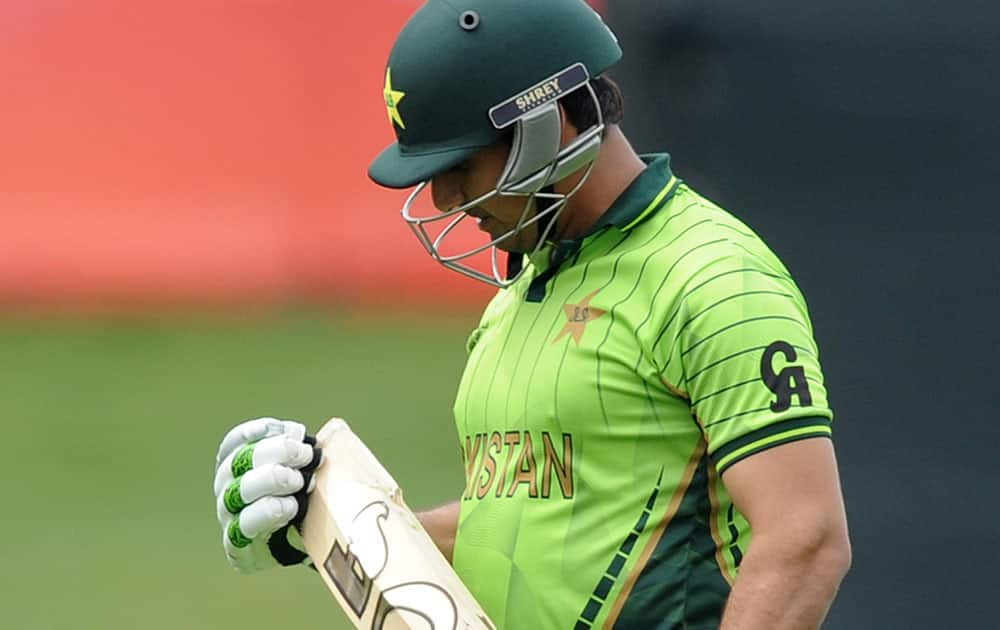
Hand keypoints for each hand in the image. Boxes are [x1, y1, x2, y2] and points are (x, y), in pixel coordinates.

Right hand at [213, 417, 322, 572]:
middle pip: (241, 460)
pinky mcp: (236, 546)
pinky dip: (269, 512)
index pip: (236, 440)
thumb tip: (313, 431)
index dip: (262, 431)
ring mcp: (228, 516)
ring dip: (275, 479)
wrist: (310, 547)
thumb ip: (307, 447)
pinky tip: (291, 507)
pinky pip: (245, 524)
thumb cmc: (309, 498)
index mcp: (236, 464)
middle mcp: (226, 487)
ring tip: (301, 482)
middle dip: (279, 451)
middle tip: (308, 456)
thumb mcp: (310, 469)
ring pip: (241, 489)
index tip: (294, 431)